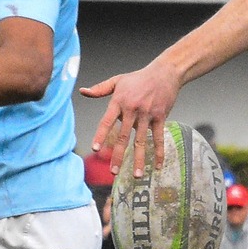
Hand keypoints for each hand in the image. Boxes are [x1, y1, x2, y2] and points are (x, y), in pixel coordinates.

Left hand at [82, 56, 181, 177]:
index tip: (96, 150)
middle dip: (118, 155)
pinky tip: (157, 166)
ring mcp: (147, 114)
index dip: (101, 135)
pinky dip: (158, 152)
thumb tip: (82, 92)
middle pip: (123, 136)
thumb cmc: (139, 78)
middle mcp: (132, 109)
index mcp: (119, 101)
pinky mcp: (160, 117)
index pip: (107, 121)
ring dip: (138, 159)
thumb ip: (100, 89)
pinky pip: (158, 138)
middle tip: (113, 172)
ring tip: (136, 175)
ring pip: (141, 141)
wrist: (165, 72)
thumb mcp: (118, 80)